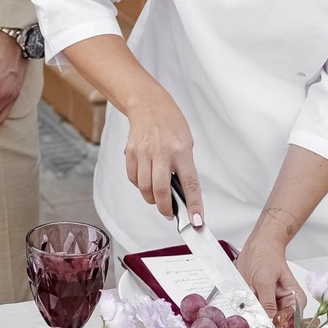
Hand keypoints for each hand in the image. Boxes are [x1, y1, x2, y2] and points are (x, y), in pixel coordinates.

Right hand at [121, 86, 201, 224]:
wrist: (148, 105)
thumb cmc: (171, 124)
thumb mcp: (186, 143)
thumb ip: (184, 168)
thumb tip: (182, 194)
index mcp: (181, 150)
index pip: (189, 184)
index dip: (194, 205)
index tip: (197, 221)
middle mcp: (161, 152)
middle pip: (160, 191)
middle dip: (165, 209)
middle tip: (170, 213)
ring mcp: (143, 153)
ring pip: (145, 188)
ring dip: (152, 199)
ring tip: (158, 198)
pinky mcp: (130, 153)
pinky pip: (133, 179)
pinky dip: (140, 186)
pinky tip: (146, 182)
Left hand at [235, 229, 303, 327]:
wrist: (259, 243)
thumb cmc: (266, 255)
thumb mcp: (264, 280)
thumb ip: (267, 303)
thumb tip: (268, 323)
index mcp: (295, 299)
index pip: (291, 323)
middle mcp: (286, 303)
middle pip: (277, 324)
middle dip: (263, 323)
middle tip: (254, 317)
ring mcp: (273, 303)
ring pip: (264, 320)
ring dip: (254, 316)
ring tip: (250, 302)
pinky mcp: (262, 301)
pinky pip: (256, 313)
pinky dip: (249, 310)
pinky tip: (246, 301)